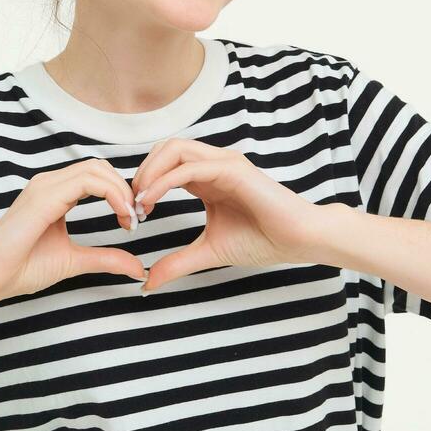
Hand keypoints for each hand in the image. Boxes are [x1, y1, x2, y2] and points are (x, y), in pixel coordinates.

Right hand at [0, 158, 145, 302]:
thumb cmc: (21, 267)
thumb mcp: (74, 260)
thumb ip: (105, 259)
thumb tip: (138, 268)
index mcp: (54, 194)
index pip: (96, 176)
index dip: (121, 193)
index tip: (132, 221)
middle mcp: (49, 184)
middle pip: (99, 167)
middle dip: (125, 189)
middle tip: (135, 218)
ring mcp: (44, 187)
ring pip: (95, 169)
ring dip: (120, 190)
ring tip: (129, 218)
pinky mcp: (43, 197)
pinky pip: (86, 182)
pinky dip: (111, 194)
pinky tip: (120, 216)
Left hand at [127, 138, 332, 292]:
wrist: (298, 240)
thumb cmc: (263, 240)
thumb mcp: (209, 252)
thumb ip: (178, 262)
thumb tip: (148, 282)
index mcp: (207, 178)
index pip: (165, 164)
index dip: (144, 183)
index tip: (134, 213)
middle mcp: (213, 164)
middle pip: (164, 148)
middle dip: (141, 172)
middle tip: (131, 204)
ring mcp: (224, 163)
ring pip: (173, 149)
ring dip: (149, 172)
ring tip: (140, 201)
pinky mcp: (232, 169)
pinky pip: (189, 167)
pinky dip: (164, 181)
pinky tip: (152, 201)